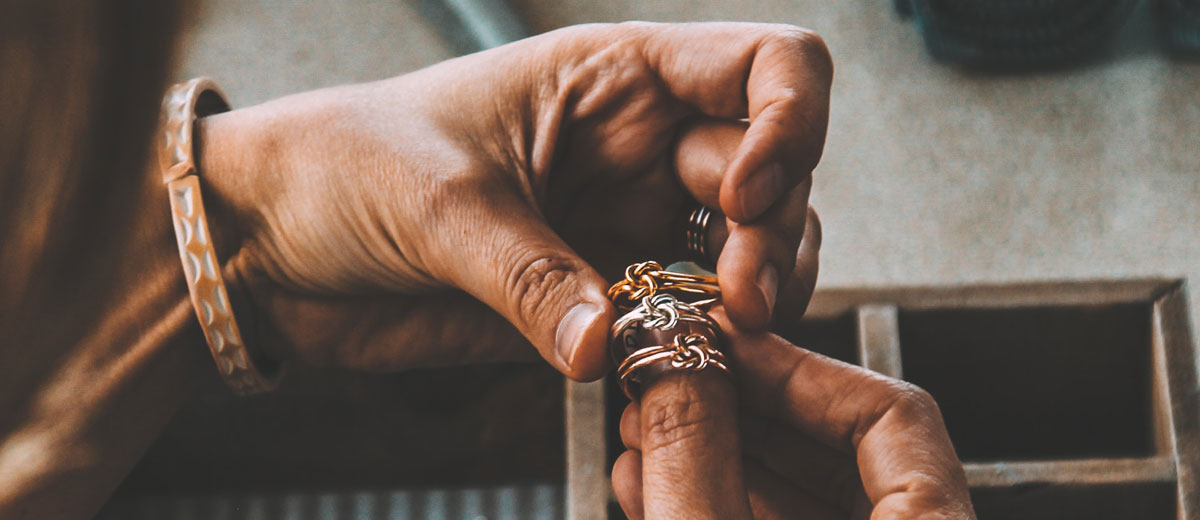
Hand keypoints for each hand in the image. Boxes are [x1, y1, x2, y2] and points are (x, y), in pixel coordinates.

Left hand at [197, 22, 832, 377]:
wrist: (276, 242)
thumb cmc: (341, 167)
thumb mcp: (437, 201)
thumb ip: (529, 275)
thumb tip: (605, 342)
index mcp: (614, 78)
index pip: (765, 67)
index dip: (790, 121)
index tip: (746, 193)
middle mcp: (641, 145)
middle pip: (777, 171)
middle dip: (773, 236)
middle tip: (733, 300)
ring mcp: (629, 222)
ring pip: (752, 251)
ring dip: (758, 295)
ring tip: (714, 334)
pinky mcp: (603, 295)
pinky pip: (690, 319)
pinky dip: (707, 344)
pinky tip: (680, 361)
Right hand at [612, 310, 975, 518]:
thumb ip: (694, 450)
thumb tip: (679, 363)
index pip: (895, 414)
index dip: (798, 366)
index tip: (728, 341)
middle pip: (849, 453)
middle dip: (746, 409)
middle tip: (678, 378)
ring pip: (812, 501)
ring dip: (725, 457)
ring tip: (651, 430)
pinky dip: (726, 508)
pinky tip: (657, 485)